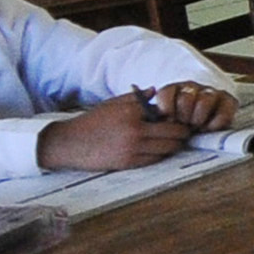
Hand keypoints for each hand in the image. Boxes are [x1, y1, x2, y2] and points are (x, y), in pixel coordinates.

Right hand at [38, 96, 201, 170]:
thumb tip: (154, 90)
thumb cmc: (91, 122)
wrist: (69, 143)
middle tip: (184, 131)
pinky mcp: (129, 163)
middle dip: (182, 132)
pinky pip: (155, 159)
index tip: (180, 116)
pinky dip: (161, 154)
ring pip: (168, 148)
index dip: (177, 116)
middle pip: (174, 133)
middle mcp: (135, 131)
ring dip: (174, 145)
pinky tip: (158, 149)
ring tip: (172, 140)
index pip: (167, 113)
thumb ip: (135, 98)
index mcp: (132, 113)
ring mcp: (133, 149)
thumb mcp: (111, 104)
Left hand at [139, 82, 235, 133]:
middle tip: (185, 126)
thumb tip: (149, 116)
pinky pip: (224, 110)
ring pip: (204, 101)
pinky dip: (216, 123)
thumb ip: (155, 117)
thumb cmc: (181, 125)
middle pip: (186, 98)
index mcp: (174, 89)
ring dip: (199, 119)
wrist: (203, 124)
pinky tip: (209, 128)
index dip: (166, 110)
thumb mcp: (164, 120)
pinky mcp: (229, 101)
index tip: (169, 121)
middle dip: (184, 117)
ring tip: (197, 127)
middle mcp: (192, 88)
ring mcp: (211, 93)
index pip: (166, 93)